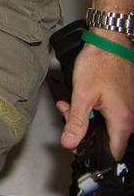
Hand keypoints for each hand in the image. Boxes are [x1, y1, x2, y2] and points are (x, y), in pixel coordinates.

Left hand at [57, 30, 133, 158]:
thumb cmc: (100, 63)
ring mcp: (127, 109)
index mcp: (122, 120)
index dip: (93, 152)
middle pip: (105, 137)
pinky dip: (92, 108)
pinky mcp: (123, 102)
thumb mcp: (82, 95)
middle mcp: (129, 117)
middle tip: (68, 115)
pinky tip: (81, 99)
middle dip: (83, 129)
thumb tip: (70, 142)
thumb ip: (76, 122)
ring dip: (84, 117)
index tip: (78, 146)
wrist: (109, 43)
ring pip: (104, 124)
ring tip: (70, 104)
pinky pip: (107, 114)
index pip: (112, 151)